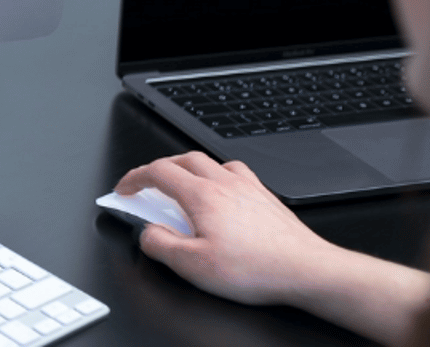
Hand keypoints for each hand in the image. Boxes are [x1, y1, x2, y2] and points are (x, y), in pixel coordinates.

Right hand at [114, 151, 429, 345]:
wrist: (305, 270)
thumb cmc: (256, 269)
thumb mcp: (192, 266)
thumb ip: (160, 245)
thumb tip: (147, 231)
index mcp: (202, 195)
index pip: (157, 172)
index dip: (133, 178)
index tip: (124, 190)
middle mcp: (225, 183)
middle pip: (183, 159)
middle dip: (159, 168)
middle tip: (147, 185)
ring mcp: (248, 187)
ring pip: (210, 162)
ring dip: (188, 168)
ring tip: (181, 185)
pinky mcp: (266, 198)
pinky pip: (235, 172)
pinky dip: (218, 175)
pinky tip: (222, 193)